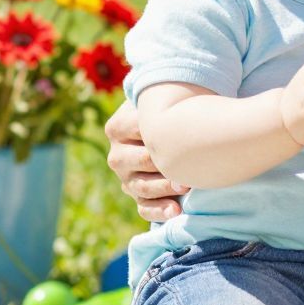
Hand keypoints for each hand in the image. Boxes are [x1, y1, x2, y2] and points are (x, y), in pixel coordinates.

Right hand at [105, 100, 190, 223]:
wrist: (166, 129)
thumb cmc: (168, 109)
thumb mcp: (160, 98)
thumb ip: (162, 95)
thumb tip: (175, 93)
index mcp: (117, 127)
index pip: (137, 129)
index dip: (158, 130)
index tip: (179, 130)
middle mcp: (117, 155)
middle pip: (140, 161)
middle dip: (164, 164)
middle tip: (187, 165)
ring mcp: (126, 178)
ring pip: (142, 187)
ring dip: (164, 188)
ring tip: (185, 187)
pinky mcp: (137, 197)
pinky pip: (144, 208)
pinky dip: (159, 211)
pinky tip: (176, 211)